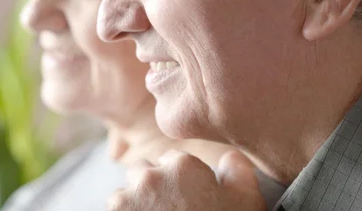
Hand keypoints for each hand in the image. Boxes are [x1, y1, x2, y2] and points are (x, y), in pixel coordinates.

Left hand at [107, 150, 265, 210]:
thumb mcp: (246, 202)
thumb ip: (238, 171)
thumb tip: (231, 156)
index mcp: (185, 166)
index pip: (171, 158)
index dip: (178, 178)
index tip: (184, 195)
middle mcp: (153, 174)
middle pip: (143, 170)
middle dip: (151, 186)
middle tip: (167, 210)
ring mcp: (130, 195)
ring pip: (125, 190)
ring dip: (134, 203)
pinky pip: (114, 207)